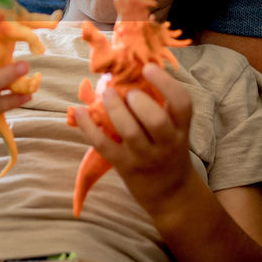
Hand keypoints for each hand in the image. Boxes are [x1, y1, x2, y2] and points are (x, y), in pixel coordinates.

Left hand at [72, 64, 195, 213]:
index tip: (147, 67)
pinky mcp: (124, 166)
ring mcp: (145, 157)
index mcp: (181, 129)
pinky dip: (88, 127)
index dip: (166, 82)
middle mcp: (167, 143)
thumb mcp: (175, 130)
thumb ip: (161, 106)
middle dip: (139, 101)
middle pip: (156, 120)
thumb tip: (132, 71)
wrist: (170, 194)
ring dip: (115, 109)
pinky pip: (104, 145)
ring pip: (130, 132)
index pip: (182, 103)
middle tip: (128, 92)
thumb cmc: (168, 151)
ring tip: (107, 94)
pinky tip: (79, 111)